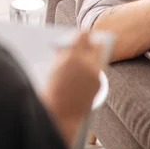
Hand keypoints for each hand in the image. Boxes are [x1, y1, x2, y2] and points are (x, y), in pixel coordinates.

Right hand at [42, 32, 102, 146]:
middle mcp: (87, 62)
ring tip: (89, 56)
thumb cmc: (50, 89)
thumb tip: (71, 44)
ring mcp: (95, 73)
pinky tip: (86, 73)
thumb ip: (64, 53)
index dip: (81, 34)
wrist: (59, 114)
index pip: (84, 35)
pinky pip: (98, 72)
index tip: (80, 34)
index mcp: (73, 54)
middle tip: (89, 42)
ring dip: (93, 58)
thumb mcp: (53, 66)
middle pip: (97, 45)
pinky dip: (92, 72)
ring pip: (99, 58)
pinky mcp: (99, 83)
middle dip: (92, 43)